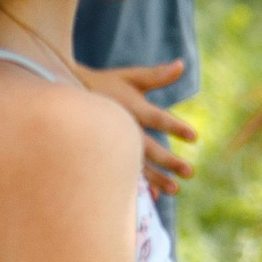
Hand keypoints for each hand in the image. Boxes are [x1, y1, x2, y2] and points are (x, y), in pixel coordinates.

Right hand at [76, 61, 196, 196]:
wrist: (66, 98)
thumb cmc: (104, 85)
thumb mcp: (129, 77)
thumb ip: (156, 75)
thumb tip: (181, 65)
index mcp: (131, 108)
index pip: (157, 118)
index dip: (175, 127)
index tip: (195, 137)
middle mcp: (122, 128)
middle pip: (149, 147)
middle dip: (169, 161)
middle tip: (190, 172)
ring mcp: (112, 144)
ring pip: (136, 165)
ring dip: (156, 179)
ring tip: (175, 190)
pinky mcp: (106, 155)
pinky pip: (122, 173)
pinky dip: (137, 186)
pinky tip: (152, 196)